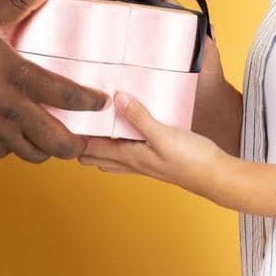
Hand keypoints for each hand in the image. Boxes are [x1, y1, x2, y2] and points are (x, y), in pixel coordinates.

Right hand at [0, 0, 108, 162]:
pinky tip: (15, 133)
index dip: (91, 102)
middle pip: (59, 141)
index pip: (68, 96)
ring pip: (36, 153)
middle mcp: (13, 110)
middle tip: (83, 138)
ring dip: (47, 148)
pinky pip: (9, 153)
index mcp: (18, 78)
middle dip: (77, 144)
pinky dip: (16, 146)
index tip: (102, 103)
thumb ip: (18, 1)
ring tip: (52, 139)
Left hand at [78, 91, 230, 199]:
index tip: (59, 121)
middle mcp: (132, 162)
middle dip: (81, 142)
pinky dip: (118, 143)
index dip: (73, 137)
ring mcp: (144, 162)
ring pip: (111, 155)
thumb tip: (116, 98)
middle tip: (69, 122)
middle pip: (96, 155)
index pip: (91, 148)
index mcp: (129, 156)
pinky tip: (124, 132)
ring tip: (90, 126)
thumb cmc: (191, 160)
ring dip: (98, 143)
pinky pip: (128, 151)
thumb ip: (140, 117)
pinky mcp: (156, 158)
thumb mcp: (163, 134)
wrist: (216, 177)